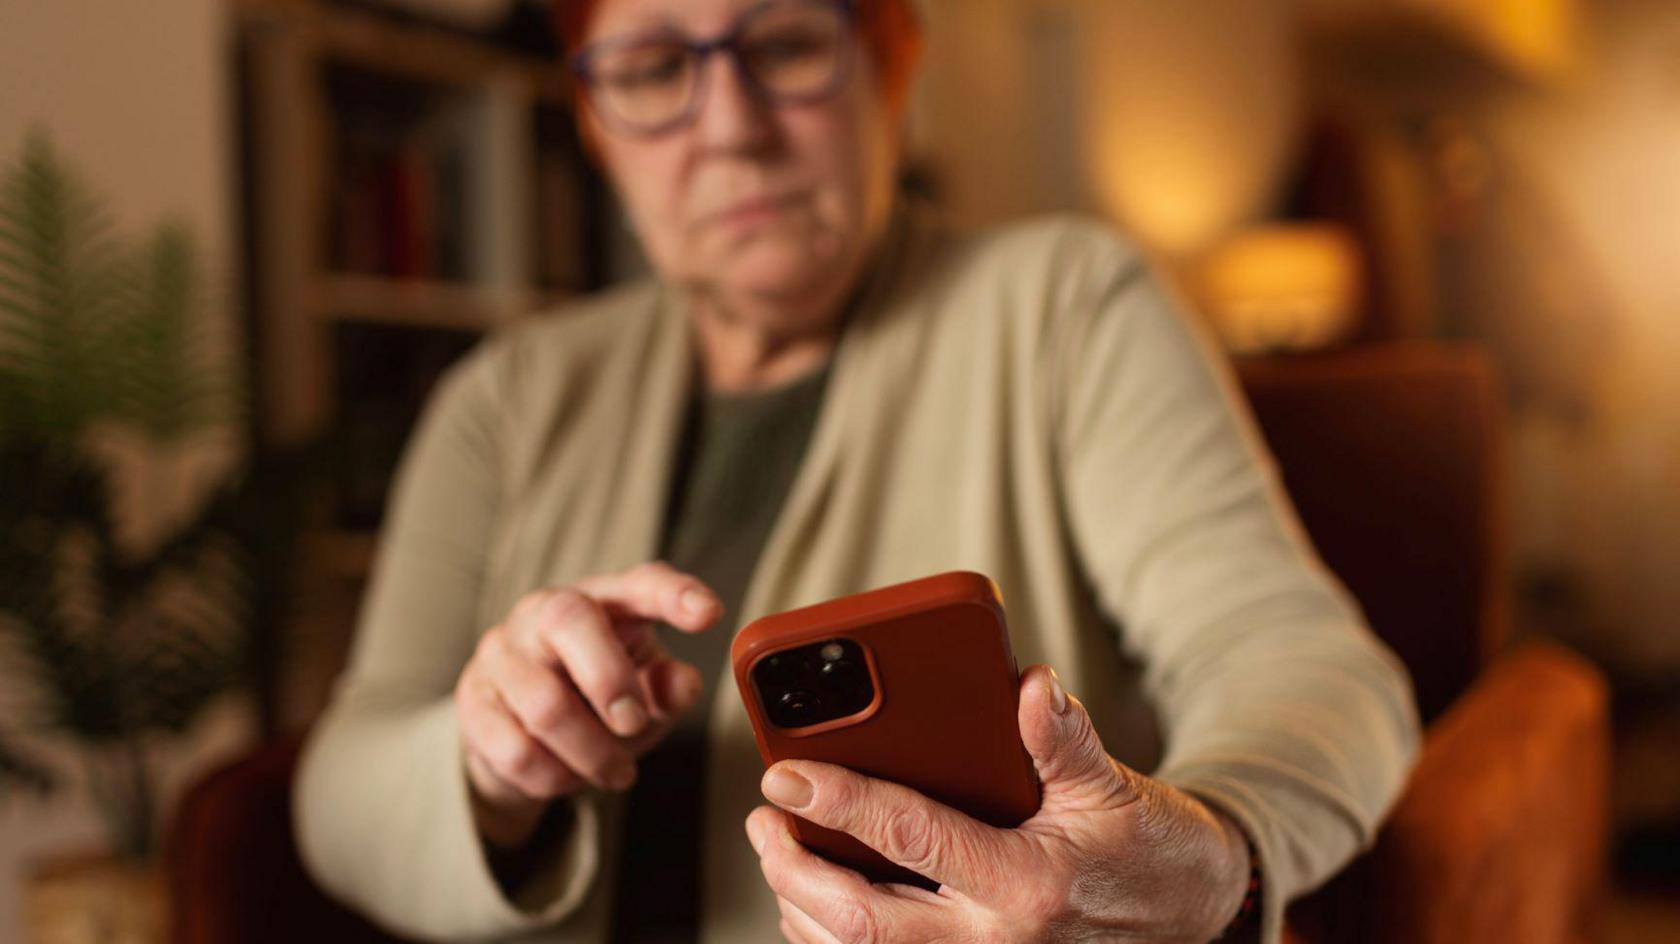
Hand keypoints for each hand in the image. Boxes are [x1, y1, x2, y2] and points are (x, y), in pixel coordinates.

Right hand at [455, 561, 720, 847]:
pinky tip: (570, 776)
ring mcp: (501, 652)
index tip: (709, 613)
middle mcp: (543, 612)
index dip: (675, 594)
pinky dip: (554, 777)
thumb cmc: (599, 700)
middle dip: (609, 680)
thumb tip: (683, 684)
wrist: (522, 730)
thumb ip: (668, 687)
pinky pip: (515, 749)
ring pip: (544, 704)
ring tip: (616, 772)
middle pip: (569, 621)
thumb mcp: (645, 692)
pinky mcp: (473, 701)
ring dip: (591, 753)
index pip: (641, 582)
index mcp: (603, 600)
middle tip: (634, 724)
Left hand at [745, 665, 1251, 942]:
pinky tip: (817, 901)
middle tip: (764, 819)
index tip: (783, 775)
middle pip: (861, 922)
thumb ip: (1064, 739)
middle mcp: (995, 940)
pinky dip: (838, 940)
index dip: (839, 801)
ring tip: (780, 853)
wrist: (1191, 914)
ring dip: (805, 910)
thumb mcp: (1114, 786)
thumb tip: (1031, 685)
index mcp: (1026, 884)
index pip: (909, 839)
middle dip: (794, 870)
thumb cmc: (1146, 846)